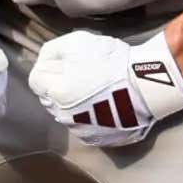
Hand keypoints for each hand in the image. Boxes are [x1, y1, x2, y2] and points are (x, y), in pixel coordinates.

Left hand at [29, 29, 182, 147]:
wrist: (146, 85)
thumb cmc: (111, 61)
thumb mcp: (77, 42)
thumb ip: (52, 51)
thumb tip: (44, 60)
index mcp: (56, 94)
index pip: (36, 80)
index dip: (49, 67)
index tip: (66, 62)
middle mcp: (64, 117)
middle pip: (50, 98)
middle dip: (58, 86)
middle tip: (80, 74)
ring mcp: (82, 131)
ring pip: (67, 114)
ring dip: (73, 103)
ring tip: (94, 90)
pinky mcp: (99, 140)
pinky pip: (85, 126)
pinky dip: (90, 117)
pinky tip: (104, 106)